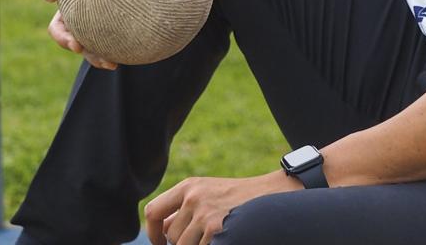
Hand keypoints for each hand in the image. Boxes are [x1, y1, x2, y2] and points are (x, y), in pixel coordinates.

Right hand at [37, 0, 117, 70]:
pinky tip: (114, 63)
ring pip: (77, 43)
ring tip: (104, 60)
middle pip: (58, 26)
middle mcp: (72, 8)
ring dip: (86, 53)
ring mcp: (84, 25)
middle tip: (74, 43)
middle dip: (62, 36)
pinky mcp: (99, 38)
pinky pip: (96, 52)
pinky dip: (102, 59)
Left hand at [144, 171, 299, 244]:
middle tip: (203, 238)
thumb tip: (159, 231)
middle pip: (171, 236)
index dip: (152, 232)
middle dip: (182, 244)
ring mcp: (205, 214)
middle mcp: (194, 197)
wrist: (273, 196)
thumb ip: (183, 209)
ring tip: (216, 236)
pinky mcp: (216, 230)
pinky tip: (226, 239)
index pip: (153, 211)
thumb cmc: (239, 199)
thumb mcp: (208, 193)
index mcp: (189, 186)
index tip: (160, 243)